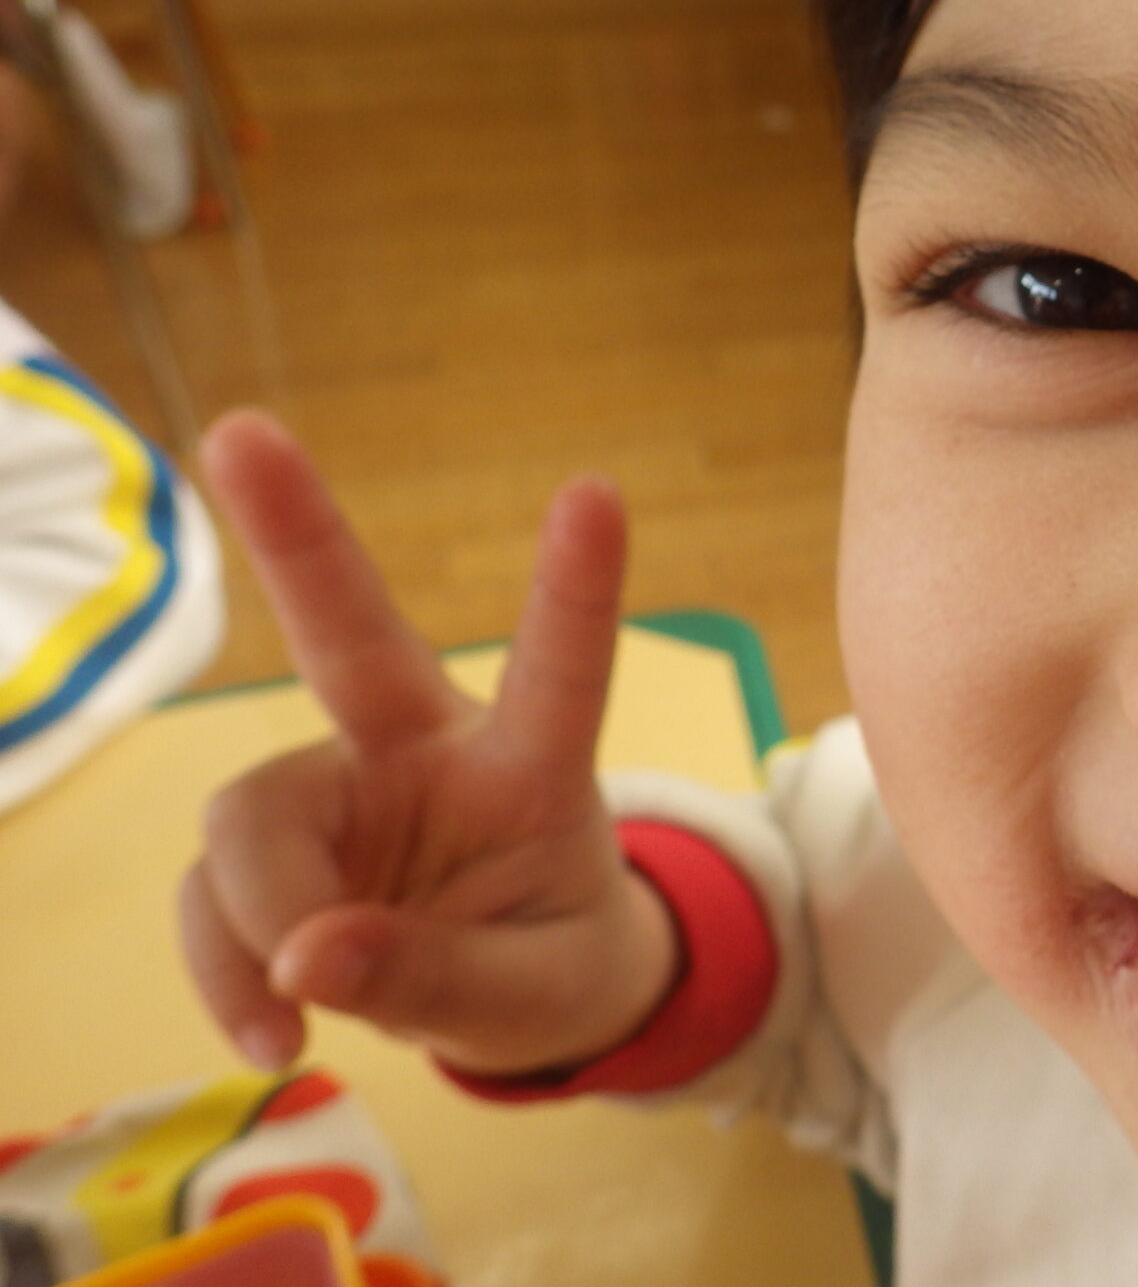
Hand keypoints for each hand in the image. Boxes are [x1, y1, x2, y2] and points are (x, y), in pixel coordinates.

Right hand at [179, 411, 675, 1076]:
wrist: (519, 995)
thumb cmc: (553, 965)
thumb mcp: (536, 996)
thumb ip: (435, 981)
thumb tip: (302, 958)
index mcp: (531, 767)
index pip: (560, 668)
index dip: (576, 586)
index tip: (596, 490)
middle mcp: (424, 748)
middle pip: (351, 630)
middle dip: (296, 532)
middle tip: (242, 429)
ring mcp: (337, 789)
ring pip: (251, 817)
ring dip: (261, 916)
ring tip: (301, 1017)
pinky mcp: (273, 846)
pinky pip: (211, 899)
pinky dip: (226, 973)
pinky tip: (275, 1037)